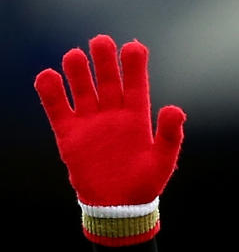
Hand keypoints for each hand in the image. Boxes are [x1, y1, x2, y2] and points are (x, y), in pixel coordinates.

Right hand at [35, 34, 184, 228]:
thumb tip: (176, 110)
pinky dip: (50, 90)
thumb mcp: (161, 162)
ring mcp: (89, 120)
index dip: (133, 64)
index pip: (135, 83)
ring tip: (76, 57)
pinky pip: (56, 106)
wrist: (117, 209)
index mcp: (136, 117)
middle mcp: (112, 112)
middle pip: (106, 77)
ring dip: (77, 68)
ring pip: (81, 85)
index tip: (134, 48)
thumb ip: (169, 136)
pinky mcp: (68, 132)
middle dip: (103, 58)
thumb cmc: (143, 185)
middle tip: (101, 42)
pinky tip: (50, 78)